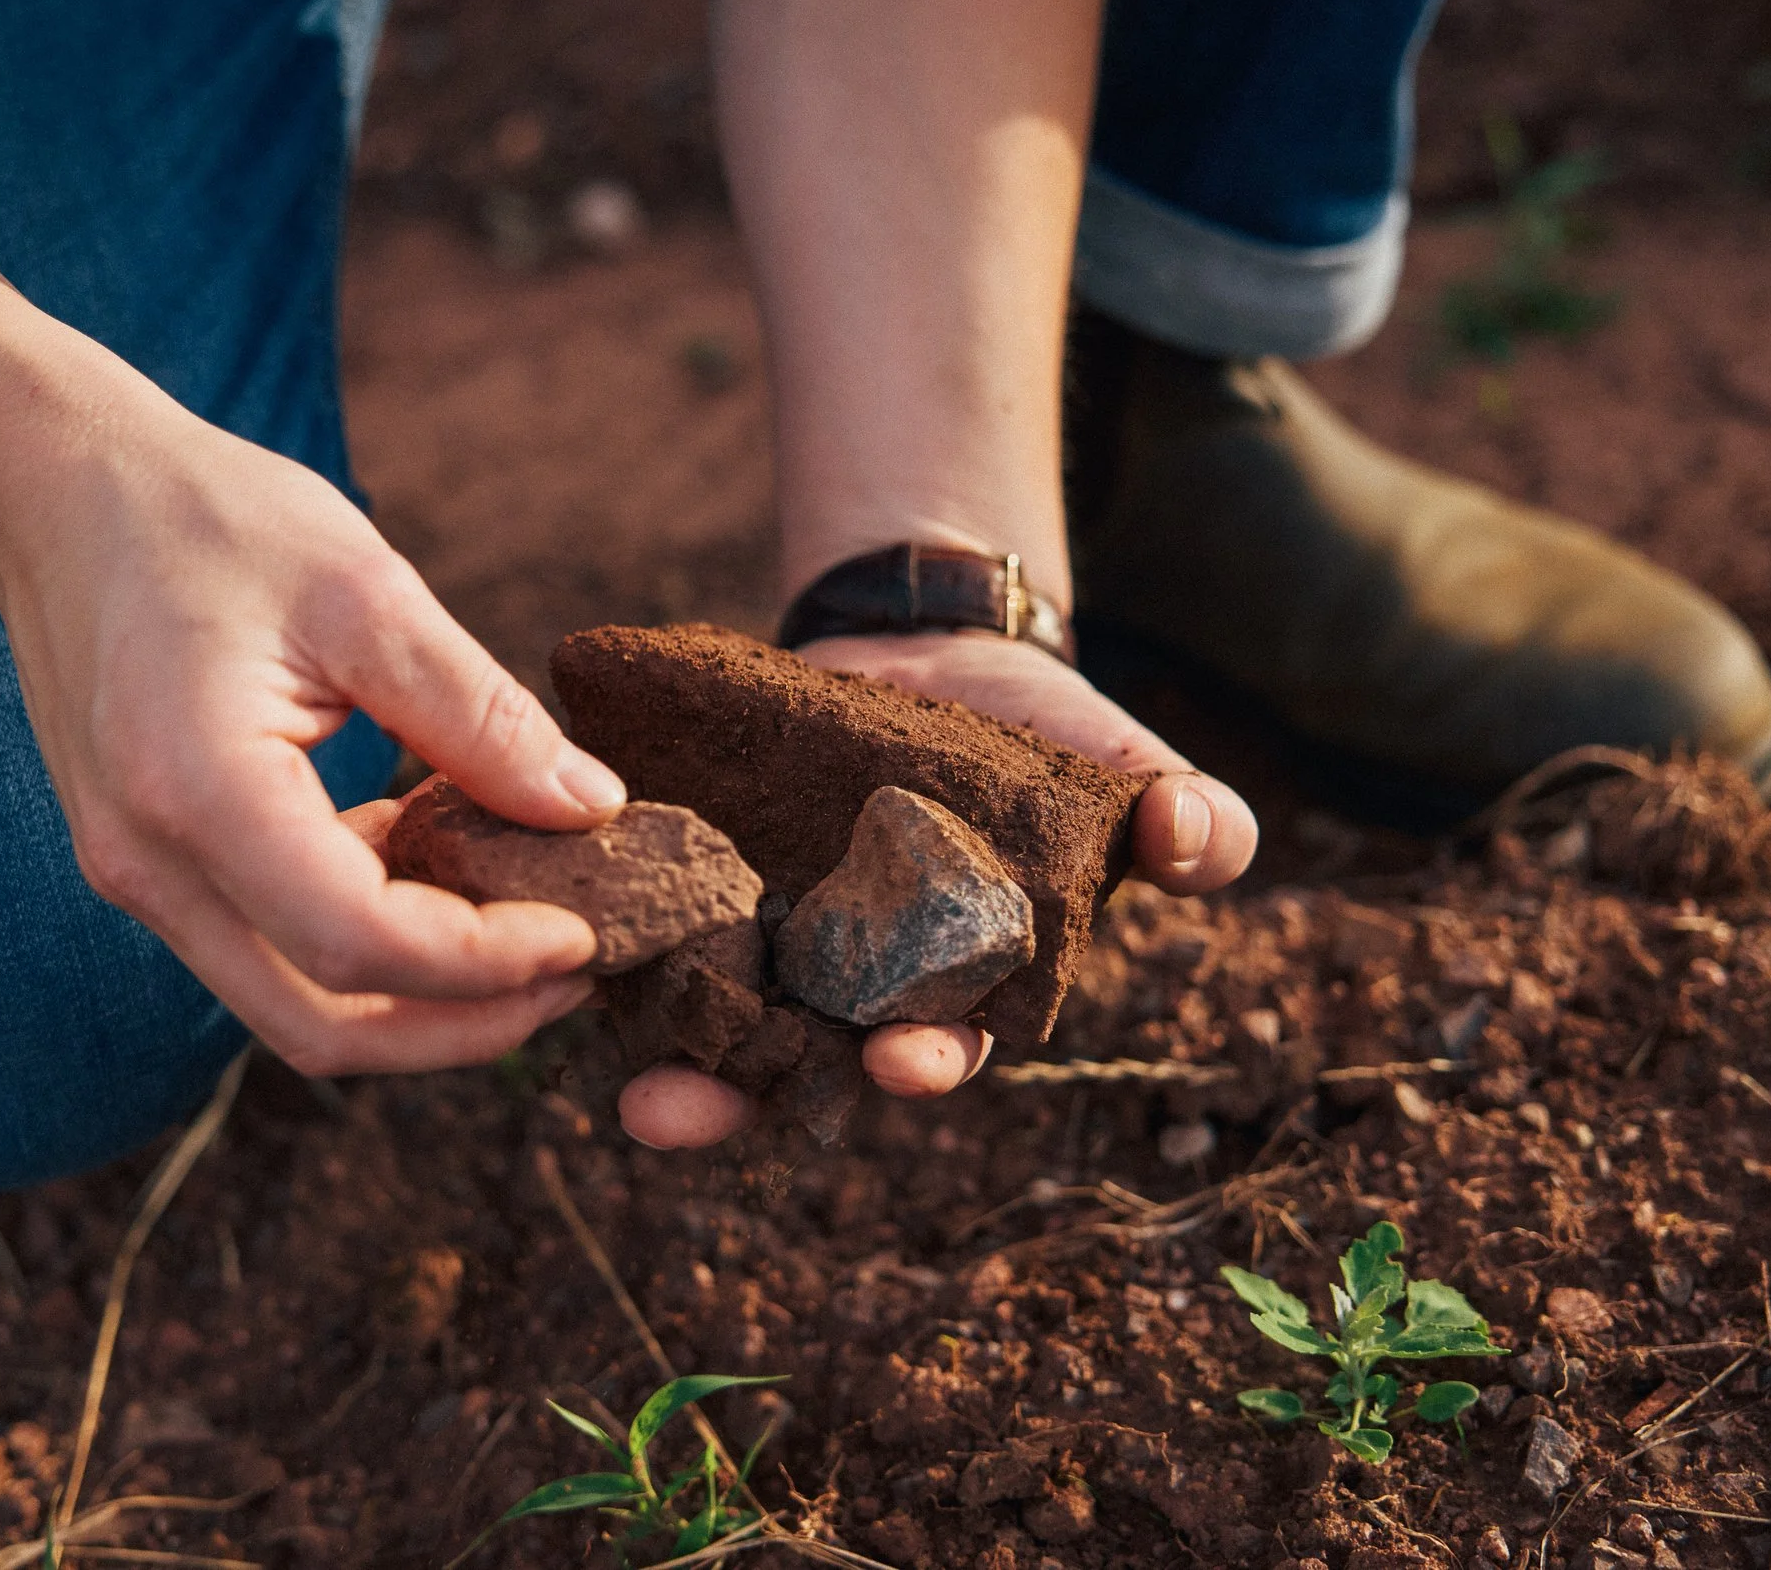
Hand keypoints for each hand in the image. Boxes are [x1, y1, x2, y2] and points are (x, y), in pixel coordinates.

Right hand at [0, 378, 632, 1077]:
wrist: (59, 493)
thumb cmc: (206, 517)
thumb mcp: (365, 591)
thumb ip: (478, 712)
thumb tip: (591, 810)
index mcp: (196, 792)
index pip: (360, 944)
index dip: (488, 965)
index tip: (588, 932)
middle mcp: (149, 865)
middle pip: (323, 1023)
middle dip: (464, 1022)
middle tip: (578, 972)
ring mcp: (139, 878)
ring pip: (296, 1008)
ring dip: (420, 997)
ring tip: (532, 932)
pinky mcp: (153, 868)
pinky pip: (271, 951)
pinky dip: (369, 946)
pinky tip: (444, 874)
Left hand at [617, 628, 1255, 1146]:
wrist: (923, 657)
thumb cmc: (1036, 736)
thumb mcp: (1113, 761)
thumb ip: (1174, 811)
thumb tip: (1202, 834)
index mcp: (954, 984)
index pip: (939, 1043)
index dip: (923, 1061)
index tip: (901, 1062)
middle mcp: (848, 984)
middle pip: (796, 1060)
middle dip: (744, 1093)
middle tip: (682, 1112)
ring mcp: (764, 935)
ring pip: (709, 1015)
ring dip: (665, 1055)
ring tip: (619, 1086)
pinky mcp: (696, 878)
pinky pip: (647, 925)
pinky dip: (609, 940)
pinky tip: (568, 944)